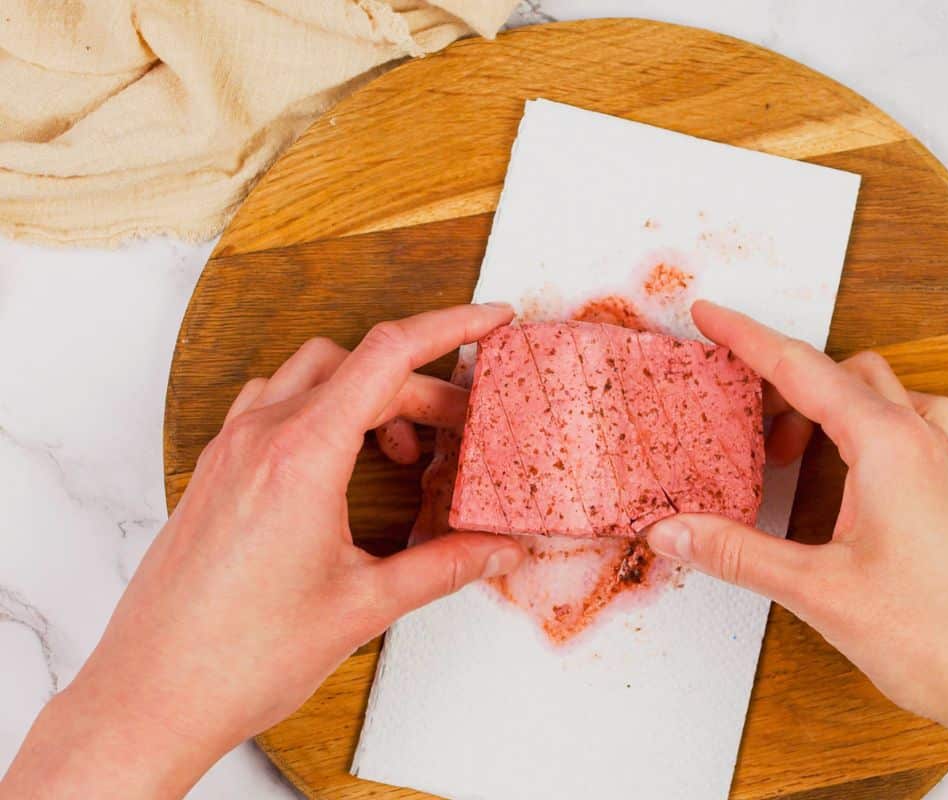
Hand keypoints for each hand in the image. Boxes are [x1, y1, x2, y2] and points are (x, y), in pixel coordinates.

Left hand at [0, 304, 524, 799]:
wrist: (152, 697)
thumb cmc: (241, 656)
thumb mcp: (364, 605)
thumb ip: (442, 566)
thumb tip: (497, 548)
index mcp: (302, 455)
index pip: (388, 355)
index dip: (451, 327)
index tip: (492, 319)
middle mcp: (260, 437)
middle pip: (358, 367)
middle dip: (421, 389)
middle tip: (461, 436)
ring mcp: (230, 451)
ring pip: (311, 377)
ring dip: (366, 395)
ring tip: (402, 453)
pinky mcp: (214, 472)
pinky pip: (272, 406)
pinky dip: (320, 411)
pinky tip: (340, 462)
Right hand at [645, 300, 947, 799]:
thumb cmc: (931, 634)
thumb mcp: (817, 590)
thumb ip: (737, 552)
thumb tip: (671, 530)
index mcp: (888, 445)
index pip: (801, 369)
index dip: (746, 338)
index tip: (707, 314)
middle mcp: (919, 440)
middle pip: (837, 373)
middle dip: (779, 380)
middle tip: (731, 410)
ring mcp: (941, 463)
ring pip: (875, 394)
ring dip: (823, 402)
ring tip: (781, 450)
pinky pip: (904, 425)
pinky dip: (860, 427)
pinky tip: (841, 470)